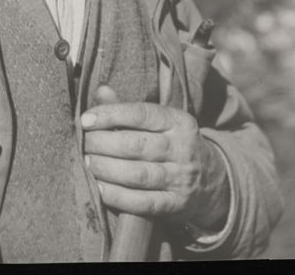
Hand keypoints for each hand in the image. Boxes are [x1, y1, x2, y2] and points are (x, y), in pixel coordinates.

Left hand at [81, 86, 229, 230]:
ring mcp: (181, 178)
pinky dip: (118, 196)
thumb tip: (101, 91)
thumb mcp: (160, 122)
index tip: (85, 119)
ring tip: (87, 162)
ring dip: (106, 169)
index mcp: (178, 121)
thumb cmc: (171, 143)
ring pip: (138, 174)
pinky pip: (143, 203)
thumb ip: (128, 109)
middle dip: (102, 143)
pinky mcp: (176, 205)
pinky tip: (99, 189)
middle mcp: (182, 148)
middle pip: (136, 145)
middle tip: (82, 144)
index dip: (110, 115)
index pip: (141, 114)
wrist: (212, 181)